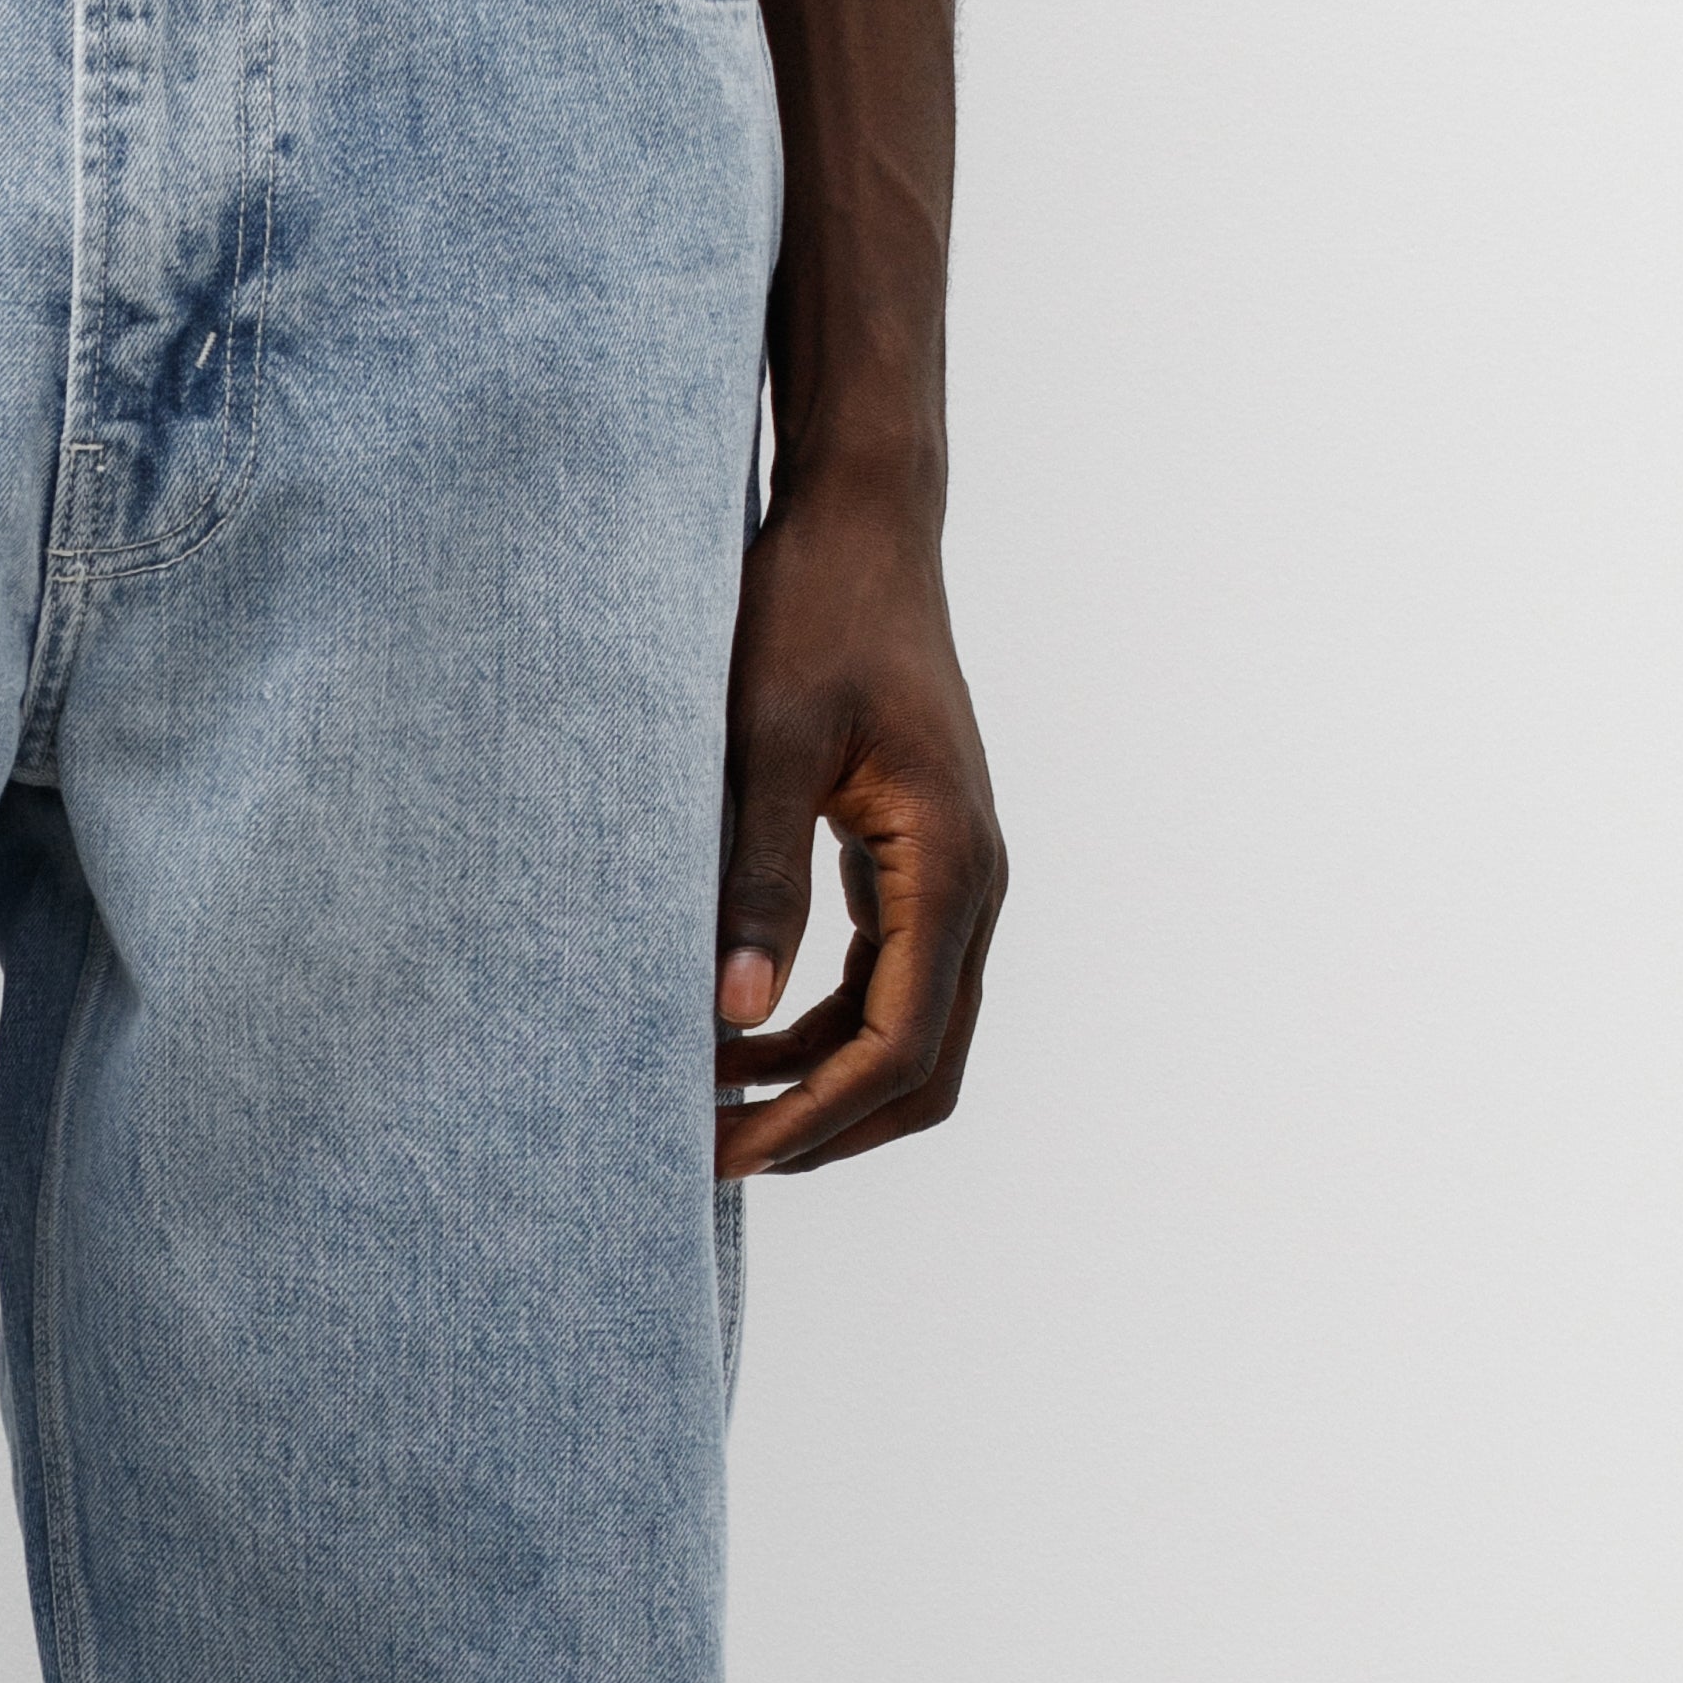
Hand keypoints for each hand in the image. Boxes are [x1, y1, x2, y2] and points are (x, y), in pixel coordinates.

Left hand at [710, 477, 1006, 1176]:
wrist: (859, 526)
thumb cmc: (809, 616)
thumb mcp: (764, 746)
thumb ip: (756, 880)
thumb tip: (732, 1013)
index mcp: (949, 863)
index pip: (897, 1045)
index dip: (810, 1117)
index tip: (720, 1151)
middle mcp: (972, 883)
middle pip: (924, 1067)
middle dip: (825, 1128)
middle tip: (715, 1155)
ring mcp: (953, 877)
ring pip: (909, 1035)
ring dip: (819, 1087)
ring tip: (710, 1106)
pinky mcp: (918, 864)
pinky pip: (885, 983)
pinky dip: (819, 1031)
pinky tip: (734, 1036)